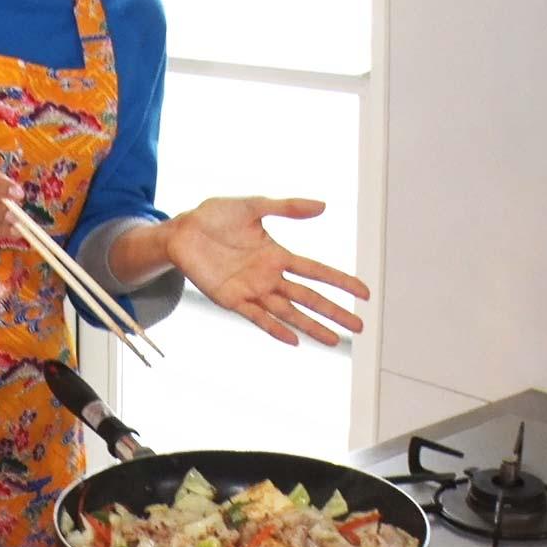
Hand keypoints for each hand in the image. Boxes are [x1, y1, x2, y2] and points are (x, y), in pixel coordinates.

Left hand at [166, 197, 369, 346]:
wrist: (182, 231)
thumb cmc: (215, 217)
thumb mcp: (252, 206)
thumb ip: (286, 208)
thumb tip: (323, 206)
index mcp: (277, 255)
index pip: (316, 271)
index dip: (340, 282)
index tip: (364, 293)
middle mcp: (269, 276)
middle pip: (308, 297)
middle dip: (333, 312)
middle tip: (359, 327)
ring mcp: (251, 290)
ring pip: (288, 312)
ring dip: (311, 326)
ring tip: (334, 340)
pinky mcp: (231, 299)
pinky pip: (257, 317)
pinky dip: (275, 328)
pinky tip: (294, 340)